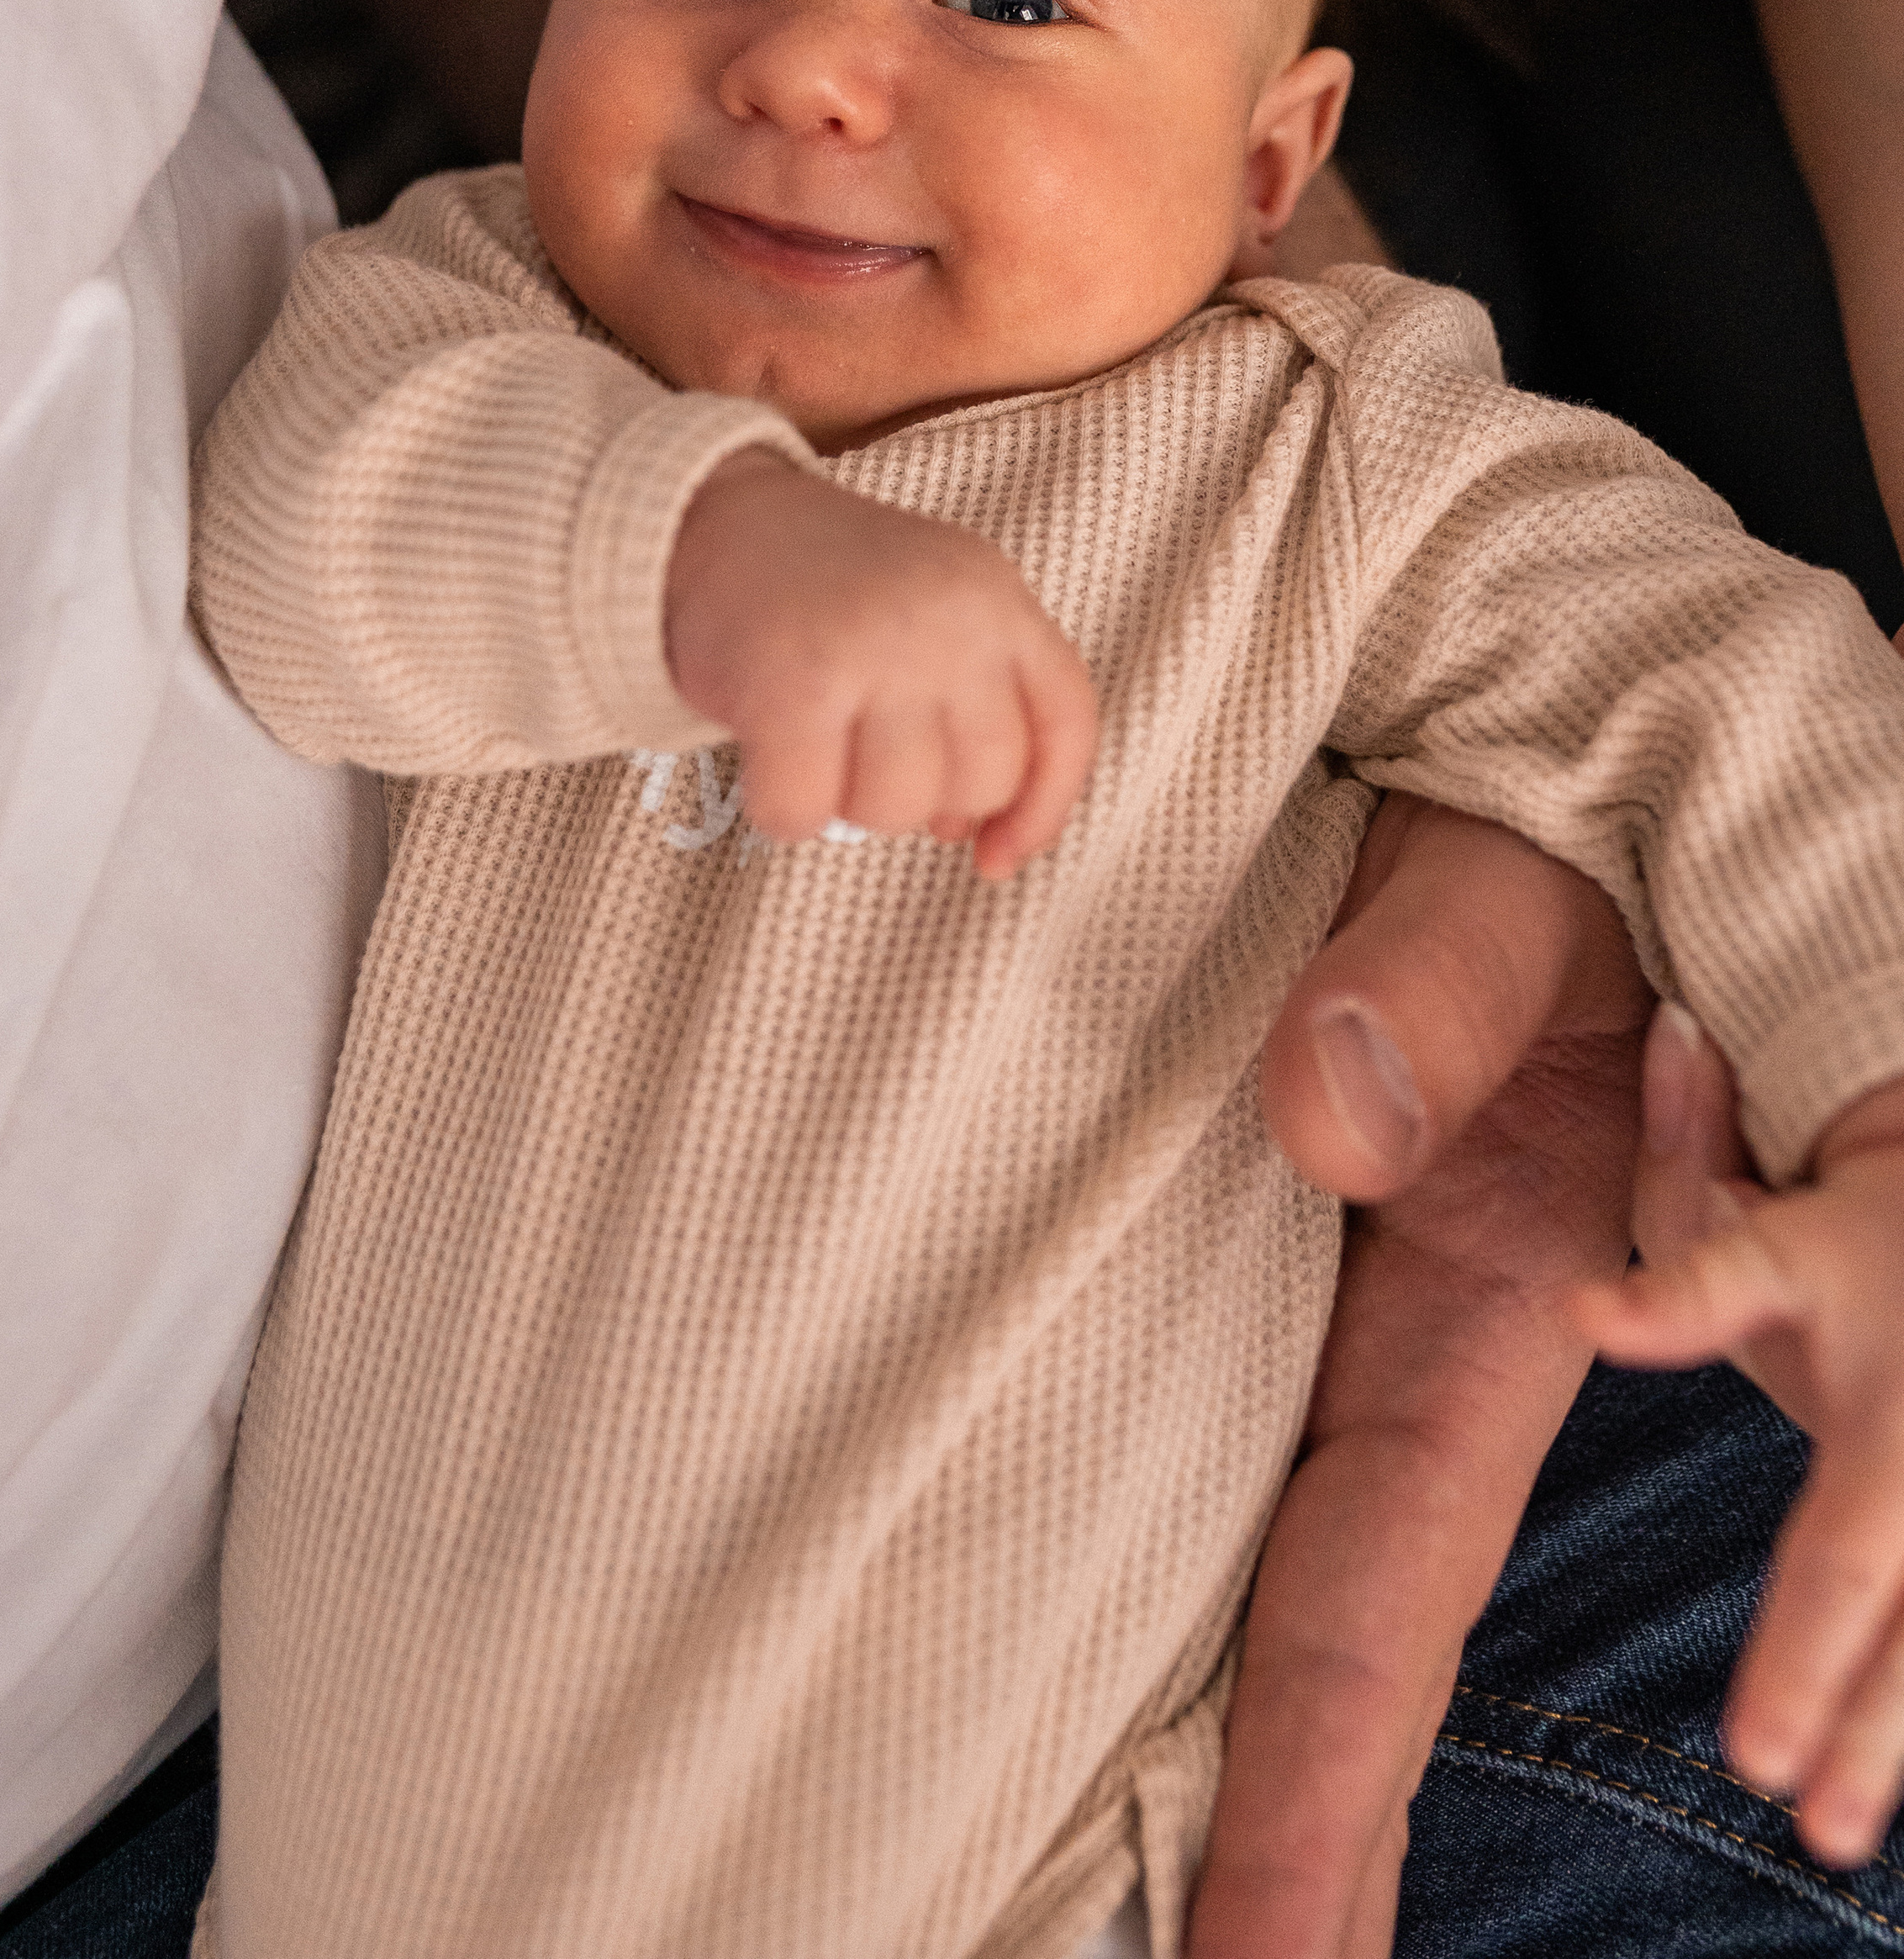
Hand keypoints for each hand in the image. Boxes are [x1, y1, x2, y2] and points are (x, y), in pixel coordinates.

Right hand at [664, 449, 1097, 877]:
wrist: (711, 520)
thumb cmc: (828, 594)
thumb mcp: (935, 614)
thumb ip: (976, 704)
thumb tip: (972, 832)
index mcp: (996, 598)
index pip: (1065, 724)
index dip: (1042, 808)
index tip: (993, 857)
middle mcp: (948, 619)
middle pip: (982, 782)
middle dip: (923, 799)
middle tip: (865, 750)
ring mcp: (872, 648)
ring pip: (897, 808)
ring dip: (848, 803)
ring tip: (819, 736)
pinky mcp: (789, 685)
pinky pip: (804, 812)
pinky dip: (780, 808)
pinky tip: (768, 758)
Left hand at [1184, 796, 1652, 1958]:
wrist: (1483, 766)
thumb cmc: (1513, 824)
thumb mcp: (1500, 884)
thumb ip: (1432, 985)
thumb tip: (1325, 1121)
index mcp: (1495, 1298)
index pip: (1380, 1581)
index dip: (1316, 1781)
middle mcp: (1414, 1337)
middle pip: (1334, 1630)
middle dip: (1287, 1844)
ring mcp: (1335, 1305)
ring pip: (1271, 1551)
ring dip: (1226, 1738)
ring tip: (1152, 1918)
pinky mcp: (1261, 1246)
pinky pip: (1209, 1429)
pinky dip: (1165, 1563)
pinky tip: (1095, 1652)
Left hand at [1577, 1013, 1903, 1865]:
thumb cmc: (1850, 1219)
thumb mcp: (1772, 1173)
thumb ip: (1692, 1146)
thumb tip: (1665, 1039)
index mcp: (1832, 1265)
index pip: (1739, 1267)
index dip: (1668, 1293)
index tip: (1589, 1310)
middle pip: (1868, 1521)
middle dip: (1823, 1643)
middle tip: (1769, 1762)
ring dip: (1892, 1719)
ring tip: (1834, 1823)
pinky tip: (1885, 1793)